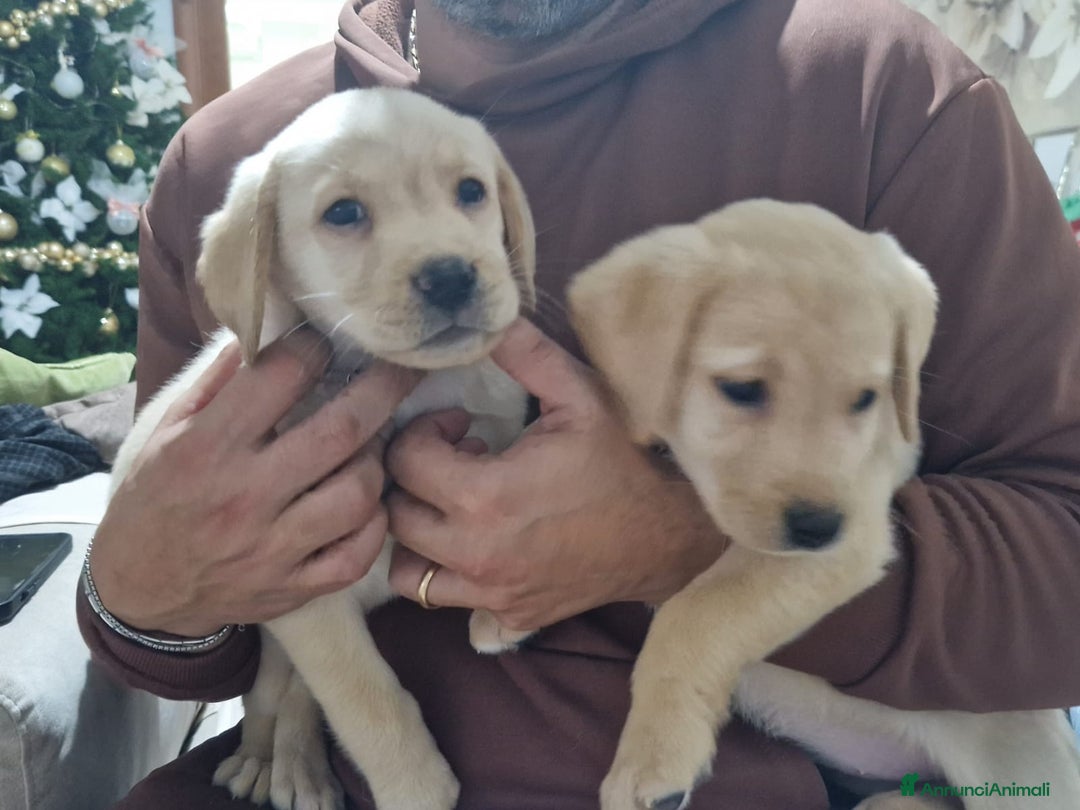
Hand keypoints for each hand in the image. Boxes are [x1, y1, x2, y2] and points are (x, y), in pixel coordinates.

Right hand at [91, 331, 419, 636]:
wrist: (137, 590)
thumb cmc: (154, 494)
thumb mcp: (164, 427)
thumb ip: (215, 377)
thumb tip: (266, 324)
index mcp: (206, 447)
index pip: (281, 378)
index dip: (315, 348)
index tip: (329, 340)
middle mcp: (244, 496)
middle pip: (341, 432)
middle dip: (383, 388)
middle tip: (404, 366)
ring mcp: (273, 548)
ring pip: (358, 494)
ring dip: (376, 462)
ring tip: (371, 445)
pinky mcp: (295, 587)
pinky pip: (359, 553)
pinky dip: (374, 524)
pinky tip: (366, 502)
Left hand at [386, 319, 725, 630]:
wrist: (667, 533)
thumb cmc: (622, 461)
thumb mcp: (579, 396)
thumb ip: (525, 354)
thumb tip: (483, 321)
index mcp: (486, 497)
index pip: (405, 462)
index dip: (423, 432)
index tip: (459, 425)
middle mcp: (477, 553)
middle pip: (395, 515)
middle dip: (413, 479)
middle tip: (453, 460)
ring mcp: (490, 592)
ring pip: (406, 571)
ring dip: (417, 534)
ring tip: (452, 506)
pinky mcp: (506, 614)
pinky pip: (445, 599)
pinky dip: (446, 573)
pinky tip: (477, 542)